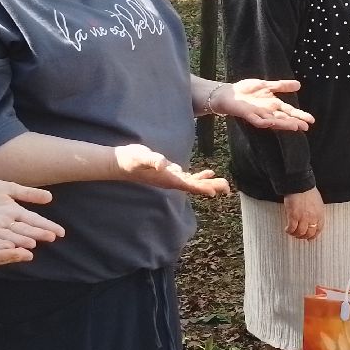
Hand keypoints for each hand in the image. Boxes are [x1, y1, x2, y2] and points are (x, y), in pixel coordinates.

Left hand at [0, 178, 63, 248]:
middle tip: (50, 237)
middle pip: (23, 230)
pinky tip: (8, 245)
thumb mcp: (7, 188)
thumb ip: (27, 193)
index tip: (61, 233)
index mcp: (13, 212)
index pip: (33, 220)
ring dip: (20, 241)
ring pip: (9, 236)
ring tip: (32, 244)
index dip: (46, 226)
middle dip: (37, 234)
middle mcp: (5, 223)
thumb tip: (50, 197)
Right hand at [114, 144, 230, 196]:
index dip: (202, 188)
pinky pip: (189, 178)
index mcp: (168, 178)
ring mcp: (171, 179)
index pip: (188, 185)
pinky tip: (209, 173)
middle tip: (228, 189)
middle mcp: (171, 181)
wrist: (121, 163)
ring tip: (225, 185)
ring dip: (209, 184)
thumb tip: (163, 164)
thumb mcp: (141, 156)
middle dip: (211, 187)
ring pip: (194, 184)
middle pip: (195, 187)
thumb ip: (152, 160)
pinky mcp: (170, 174)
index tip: (215, 192)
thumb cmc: (131, 160)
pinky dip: (200, 177)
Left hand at [208, 79, 314, 130]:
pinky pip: (256, 120)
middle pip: (283, 118)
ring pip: (273, 121)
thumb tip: (299, 85)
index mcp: (273, 105)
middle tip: (305, 127)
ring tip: (294, 126)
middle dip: (294, 122)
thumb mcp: (267, 85)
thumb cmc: (246, 90)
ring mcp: (258, 114)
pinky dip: (263, 122)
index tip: (311, 120)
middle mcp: (268, 111)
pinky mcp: (248, 114)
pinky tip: (270, 123)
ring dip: (283, 124)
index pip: (289, 111)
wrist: (228, 93)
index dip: (300, 115)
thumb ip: (282, 86)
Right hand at [284, 188, 324, 239]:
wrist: (300, 185)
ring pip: (300, 233)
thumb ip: (316, 212)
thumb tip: (312, 219)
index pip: (318, 229)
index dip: (313, 236)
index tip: (310, 238)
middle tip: (298, 236)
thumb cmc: (308, 191)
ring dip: (295, 234)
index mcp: (320, 214)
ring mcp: (303, 218)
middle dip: (303, 236)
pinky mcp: (294, 216)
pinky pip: (292, 229)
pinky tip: (287, 229)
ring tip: (292, 232)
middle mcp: (313, 218)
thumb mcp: (317, 203)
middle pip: (309, 233)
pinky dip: (289, 231)